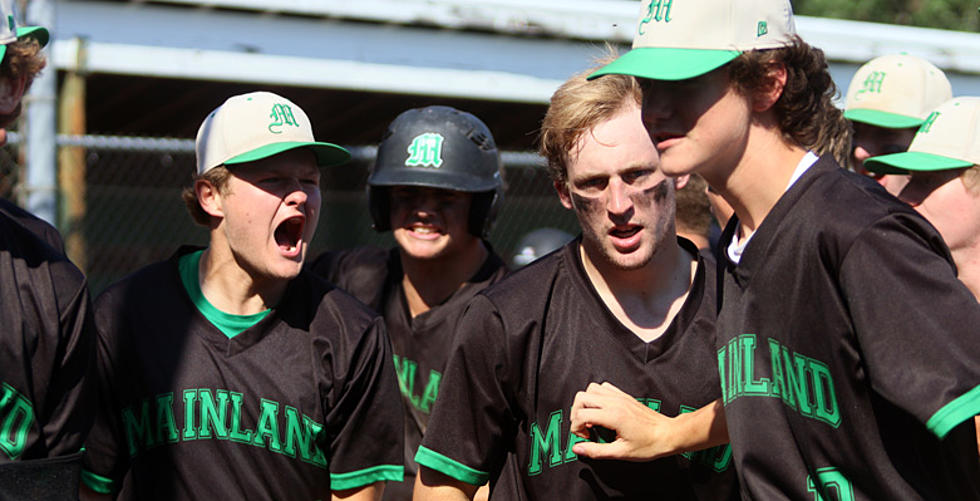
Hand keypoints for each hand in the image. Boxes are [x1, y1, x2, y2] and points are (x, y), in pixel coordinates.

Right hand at [570, 382, 727, 460]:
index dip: (576, 428)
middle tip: (584, 428)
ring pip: (590, 389)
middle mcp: (614, 402)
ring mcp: (619, 397)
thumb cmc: (650, 444)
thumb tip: (578, 449)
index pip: (581, 414)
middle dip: (577, 413)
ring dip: (586, 403)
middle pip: (581, 397)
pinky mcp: (624, 396)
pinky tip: (602, 412)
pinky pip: (603, 388)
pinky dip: (597, 397)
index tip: (584, 437)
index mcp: (613, 416)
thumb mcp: (621, 453)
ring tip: (592, 419)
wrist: (668, 434)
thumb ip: (596, 451)